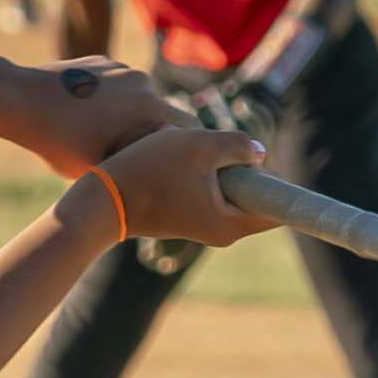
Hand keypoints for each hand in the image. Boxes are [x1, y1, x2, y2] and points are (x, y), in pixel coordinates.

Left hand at [25, 57, 184, 175]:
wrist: (21, 100)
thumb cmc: (60, 141)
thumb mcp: (102, 167)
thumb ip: (137, 166)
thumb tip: (160, 176)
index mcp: (150, 107)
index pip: (188, 129)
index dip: (184, 148)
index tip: (176, 164)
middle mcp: (142, 82)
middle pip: (162, 113)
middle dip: (152, 132)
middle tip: (132, 153)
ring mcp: (120, 67)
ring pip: (137, 99)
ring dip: (129, 116)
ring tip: (101, 134)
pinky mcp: (100, 61)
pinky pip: (116, 85)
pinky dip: (109, 100)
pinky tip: (85, 115)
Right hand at [93, 122, 273, 247]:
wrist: (100, 200)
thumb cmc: (149, 171)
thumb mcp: (199, 146)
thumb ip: (237, 146)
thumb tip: (259, 154)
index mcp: (231, 224)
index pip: (276, 207)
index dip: (274, 175)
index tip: (253, 155)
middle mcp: (222, 232)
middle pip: (251, 192)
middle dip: (237, 162)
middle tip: (211, 146)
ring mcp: (203, 225)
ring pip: (226, 184)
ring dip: (212, 161)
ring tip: (182, 150)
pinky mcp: (186, 216)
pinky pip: (205, 186)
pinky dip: (195, 167)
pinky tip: (169, 155)